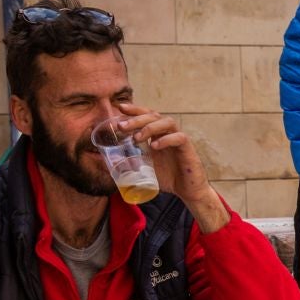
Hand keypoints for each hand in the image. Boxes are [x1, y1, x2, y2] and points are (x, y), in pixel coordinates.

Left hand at [116, 103, 228, 232]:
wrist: (188, 191)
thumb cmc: (168, 178)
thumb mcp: (145, 167)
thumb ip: (132, 160)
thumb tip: (111, 159)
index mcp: (158, 134)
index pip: (147, 115)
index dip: (135, 110)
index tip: (120, 108)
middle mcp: (169, 133)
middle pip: (154, 115)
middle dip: (137, 118)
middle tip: (122, 126)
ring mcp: (179, 140)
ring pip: (167, 122)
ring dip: (150, 127)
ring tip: (137, 138)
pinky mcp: (188, 149)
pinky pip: (179, 138)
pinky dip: (166, 140)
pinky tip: (155, 146)